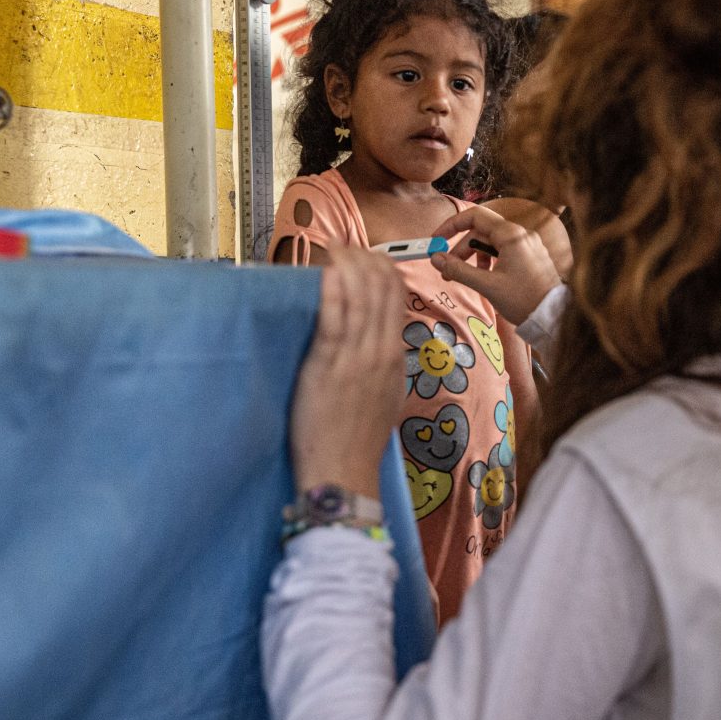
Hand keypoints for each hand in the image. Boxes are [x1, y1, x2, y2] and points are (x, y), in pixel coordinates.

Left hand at [290, 247, 404, 498]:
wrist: (345, 473)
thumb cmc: (358, 441)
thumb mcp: (385, 397)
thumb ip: (384, 367)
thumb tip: (377, 343)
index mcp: (395, 358)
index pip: (396, 297)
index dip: (381, 268)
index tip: (363, 255)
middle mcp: (380, 353)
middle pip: (380, 289)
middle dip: (362, 258)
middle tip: (341, 245)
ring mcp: (356, 359)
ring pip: (359, 297)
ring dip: (345, 266)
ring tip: (330, 249)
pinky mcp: (327, 367)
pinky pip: (334, 320)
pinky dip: (331, 291)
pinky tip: (325, 272)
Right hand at [430, 204, 562, 325]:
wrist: (552, 316)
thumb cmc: (524, 300)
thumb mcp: (487, 286)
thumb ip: (458, 270)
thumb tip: (435, 259)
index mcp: (511, 235)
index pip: (474, 216)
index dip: (452, 225)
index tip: (436, 239)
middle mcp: (520, 234)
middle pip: (481, 231)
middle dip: (461, 249)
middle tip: (447, 269)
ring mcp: (527, 244)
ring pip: (491, 242)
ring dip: (474, 257)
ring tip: (465, 277)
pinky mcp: (530, 256)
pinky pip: (503, 251)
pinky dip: (489, 261)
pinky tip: (485, 277)